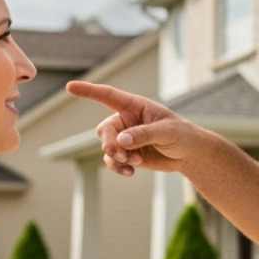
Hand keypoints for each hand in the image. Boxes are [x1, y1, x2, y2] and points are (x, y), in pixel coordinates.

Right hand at [67, 81, 200, 176]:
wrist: (188, 154)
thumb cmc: (182, 134)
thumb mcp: (166, 131)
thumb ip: (144, 134)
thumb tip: (121, 141)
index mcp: (135, 106)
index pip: (108, 95)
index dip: (88, 91)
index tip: (70, 87)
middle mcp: (126, 120)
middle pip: (105, 129)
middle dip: (109, 143)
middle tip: (121, 154)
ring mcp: (125, 138)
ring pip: (106, 146)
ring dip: (115, 156)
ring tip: (133, 162)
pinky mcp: (127, 154)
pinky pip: (112, 161)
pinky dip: (118, 167)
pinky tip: (130, 171)